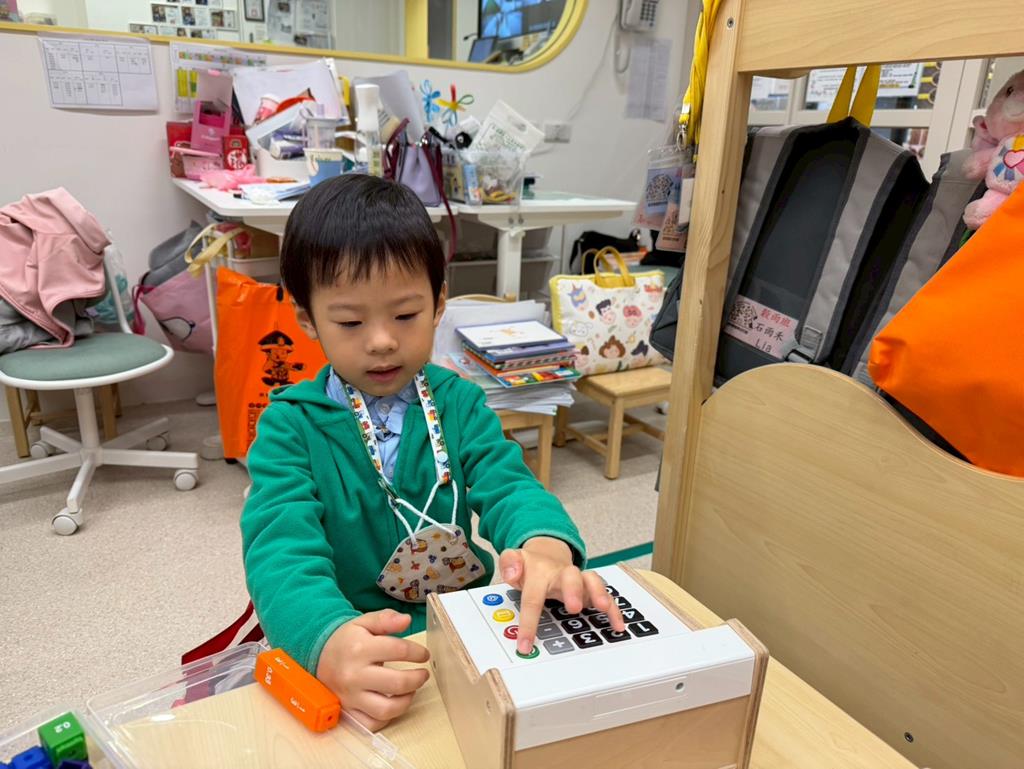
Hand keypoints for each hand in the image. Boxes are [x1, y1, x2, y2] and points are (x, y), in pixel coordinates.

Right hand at [316, 609, 430, 730]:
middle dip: (417, 679)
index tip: (423, 655)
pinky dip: (387, 718)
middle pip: (396, 683)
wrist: (318, 657)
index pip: (398, 650)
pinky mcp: (348, 712)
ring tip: (411, 690)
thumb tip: (406, 620)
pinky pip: (372, 724)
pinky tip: (393, 704)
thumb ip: (385, 619)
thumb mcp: (363, 622)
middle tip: (423, 674)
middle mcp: (354, 675)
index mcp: (360, 649)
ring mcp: (350, 696)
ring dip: (406, 701)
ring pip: (386, 709)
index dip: (417, 652)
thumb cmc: (346, 641)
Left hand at [499, 537, 625, 654]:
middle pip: (570, 577)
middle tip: (573, 607)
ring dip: (598, 593)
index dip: (528, 622)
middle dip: (573, 590)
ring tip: (602, 606)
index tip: (525, 644)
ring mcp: (578, 580)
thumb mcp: (513, 562)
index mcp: (540, 572)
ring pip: (592, 581)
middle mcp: (562, 574)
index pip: (533, 597)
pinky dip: (613, 608)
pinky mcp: (590, 588)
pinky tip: (617, 624)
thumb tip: (511, 572)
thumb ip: (509, 564)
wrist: (546, 555)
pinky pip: (605, 596)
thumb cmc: (530, 567)